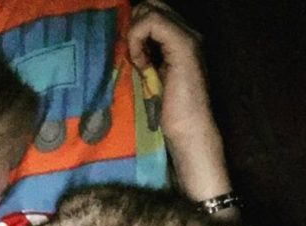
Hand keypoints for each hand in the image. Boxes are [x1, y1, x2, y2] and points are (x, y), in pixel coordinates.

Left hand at [128, 1, 237, 216]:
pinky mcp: (184, 45)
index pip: (150, 13)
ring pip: (150, 9)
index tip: (127, 57)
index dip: (132, 28)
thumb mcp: (145, 81)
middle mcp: (186, 33)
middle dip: (132, 26)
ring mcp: (187, 37)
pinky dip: (138, 39)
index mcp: (177, 41)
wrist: (188, 133)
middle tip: (130, 57)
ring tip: (137, 63)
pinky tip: (140, 64)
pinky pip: (152, 22)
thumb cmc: (164, 116)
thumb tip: (118, 47)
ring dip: (134, 34)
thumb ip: (139, 59)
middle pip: (151, 4)